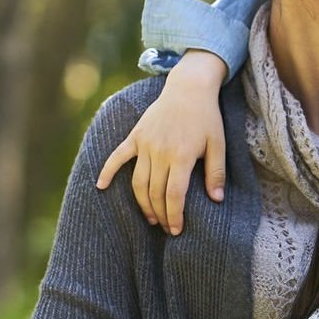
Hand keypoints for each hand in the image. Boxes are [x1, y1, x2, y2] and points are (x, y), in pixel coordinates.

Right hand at [95, 51, 227, 233]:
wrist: (189, 88)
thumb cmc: (206, 118)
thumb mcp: (218, 144)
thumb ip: (216, 172)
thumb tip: (217, 200)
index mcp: (181, 156)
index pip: (174, 195)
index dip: (174, 215)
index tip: (176, 230)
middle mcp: (160, 152)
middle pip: (154, 193)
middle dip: (160, 214)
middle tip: (166, 227)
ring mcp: (145, 144)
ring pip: (138, 182)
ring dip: (142, 204)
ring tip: (151, 218)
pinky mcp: (135, 136)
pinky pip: (117, 156)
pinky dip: (107, 171)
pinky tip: (100, 186)